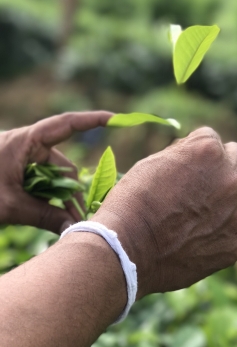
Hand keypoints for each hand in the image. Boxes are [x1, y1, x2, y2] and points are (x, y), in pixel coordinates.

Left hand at [0, 111, 111, 233]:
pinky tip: (53, 216)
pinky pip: (41, 182)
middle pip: (62, 163)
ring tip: (65, 222)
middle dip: (72, 190)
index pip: (65, 125)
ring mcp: (21, 159)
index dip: (92, 120)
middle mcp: (27, 146)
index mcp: (24, 141)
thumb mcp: (10, 206)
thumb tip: (74, 228)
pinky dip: (48, 198)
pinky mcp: (17, 172)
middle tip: (79, 218)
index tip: (115, 119)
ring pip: (53, 176)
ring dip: (60, 198)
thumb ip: (44, 216)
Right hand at [94, 127, 236, 297]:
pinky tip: (199, 234)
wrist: (126, 250)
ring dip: (235, 193)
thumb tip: (196, 151)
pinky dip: (224, 227)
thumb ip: (184, 152)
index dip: (194, 150)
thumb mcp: (154, 161)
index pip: (212, 138)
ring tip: (210, 205)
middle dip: (220, 165)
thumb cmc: (133, 201)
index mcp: (210, 151)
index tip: (183, 163)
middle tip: (201, 181)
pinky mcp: (234, 245)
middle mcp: (231, 179)